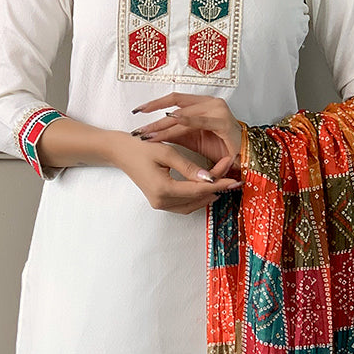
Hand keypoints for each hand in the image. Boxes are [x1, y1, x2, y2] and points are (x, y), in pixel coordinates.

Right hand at [111, 128, 240, 214]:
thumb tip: (209, 178)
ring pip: (190, 206)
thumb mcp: (167, 152)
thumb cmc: (140, 147)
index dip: (218, 184)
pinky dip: (195, 199)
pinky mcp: (159, 201)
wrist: (120, 151)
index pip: (197, 190)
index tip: (233, 178)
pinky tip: (206, 190)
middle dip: (215, 189)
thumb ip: (189, 167)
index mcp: (162, 189)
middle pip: (196, 199)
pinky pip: (182, 205)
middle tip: (231, 178)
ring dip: (206, 196)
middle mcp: (160, 201)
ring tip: (222, 184)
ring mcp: (159, 203)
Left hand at [130, 93, 242, 180]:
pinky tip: (169, 122)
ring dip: (162, 125)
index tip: (137, 111)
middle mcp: (210, 102)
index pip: (175, 99)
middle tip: (137, 128)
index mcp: (203, 103)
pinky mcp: (221, 121)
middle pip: (175, 105)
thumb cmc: (220, 148)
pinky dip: (183, 121)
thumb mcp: (192, 139)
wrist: (244, 158)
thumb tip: (153, 131)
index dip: (155, 104)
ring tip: (147, 134)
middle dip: (153, 117)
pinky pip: (198, 121)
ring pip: (183, 115)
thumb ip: (176, 133)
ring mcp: (217, 110)